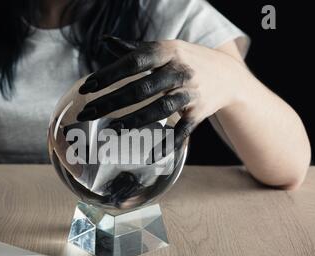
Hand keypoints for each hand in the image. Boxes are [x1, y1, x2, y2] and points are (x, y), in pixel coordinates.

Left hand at [77, 36, 245, 147]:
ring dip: (135, 119)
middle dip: (112, 101)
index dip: (109, 74)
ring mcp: (191, 93)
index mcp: (168, 52)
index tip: (87, 87)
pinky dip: (167, 144)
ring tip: (112, 127)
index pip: (134, 62)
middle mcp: (180, 71)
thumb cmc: (187, 60)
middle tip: (88, 113)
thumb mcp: (165, 48)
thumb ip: (135, 48)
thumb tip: (104, 41)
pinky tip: (150, 155)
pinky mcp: (199, 113)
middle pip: (142, 88)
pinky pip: (182, 131)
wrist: (227, 75)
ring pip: (160, 109)